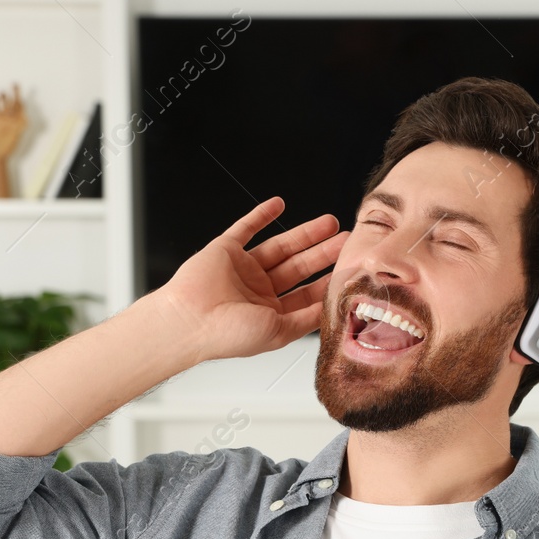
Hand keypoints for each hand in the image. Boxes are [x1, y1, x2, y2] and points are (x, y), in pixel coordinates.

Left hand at [0, 84, 25, 158]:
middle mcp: (13, 120)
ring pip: (5, 103)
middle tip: (16, 84)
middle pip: (15, 103)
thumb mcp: (18, 136)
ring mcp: (3, 119)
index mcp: (20, 124)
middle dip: (16, 92)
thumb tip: (21, 116)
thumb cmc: (8, 146)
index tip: (22, 95)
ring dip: (4, 95)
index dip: (22, 101)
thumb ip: (19, 125)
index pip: (22, 109)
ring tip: (4, 90)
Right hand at [152, 197, 348, 365]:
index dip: (329, 282)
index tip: (350, 271)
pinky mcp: (225, 250)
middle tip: (347, 241)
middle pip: (299, 267)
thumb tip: (332, 309)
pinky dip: (261, 215)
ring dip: (304, 234)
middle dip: (323, 253)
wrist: (189, 320)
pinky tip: (279, 204)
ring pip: (280, 246)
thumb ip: (306, 319)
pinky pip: (246, 228)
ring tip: (330, 223)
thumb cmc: (228, 334)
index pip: (307, 295)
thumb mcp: (279, 332)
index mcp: (270, 314)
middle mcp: (258, 291)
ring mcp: (242, 269)